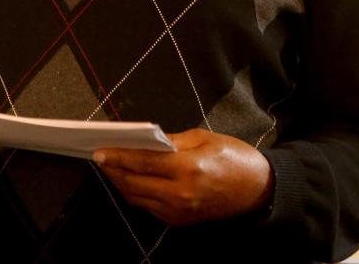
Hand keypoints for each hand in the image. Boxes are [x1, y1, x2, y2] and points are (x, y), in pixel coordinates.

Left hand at [93, 128, 274, 226]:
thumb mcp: (203, 138)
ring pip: (137, 199)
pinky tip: (131, 181)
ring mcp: (180, 212)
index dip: (118, 156)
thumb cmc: (234, 157)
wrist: (258, 189)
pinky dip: (136, 194)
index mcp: (188, 169)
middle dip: (114, 171)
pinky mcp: (181, 221)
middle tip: (100, 158)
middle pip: (134, 184)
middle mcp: (181, 194)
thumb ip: (171, 141)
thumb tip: (144, 141)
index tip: (100, 151)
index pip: (142, 162)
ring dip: (121, 183)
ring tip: (111, 168)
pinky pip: (149, 207)